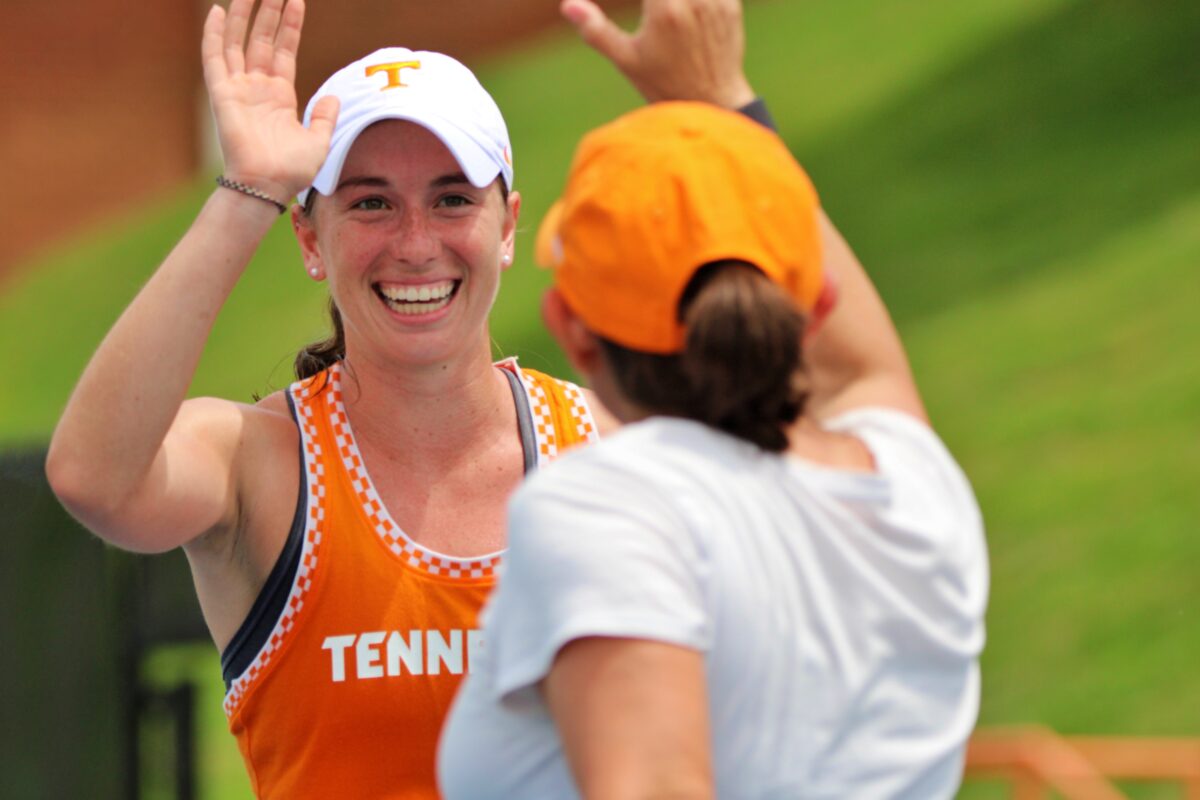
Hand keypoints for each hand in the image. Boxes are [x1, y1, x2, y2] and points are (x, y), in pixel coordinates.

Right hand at [201, 0, 337, 200]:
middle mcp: (258, 87)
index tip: (297, 1)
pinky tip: (218, 11)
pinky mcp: (222, 93)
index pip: (284, 50)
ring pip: (239, 41)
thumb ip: (325, 117)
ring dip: (246, 15)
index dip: (290, 26)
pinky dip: (214, 34)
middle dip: (269, 11)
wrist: (268, 185)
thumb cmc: (292, 170)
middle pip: (262, 40)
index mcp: (280, 96)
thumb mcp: (319, 141)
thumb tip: (334, 97)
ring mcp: (239, 88)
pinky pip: (215, 57)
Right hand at [561, 0, 754, 108]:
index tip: (641, 7)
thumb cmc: (664, 85)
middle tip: (650, 7)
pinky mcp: (731, 3)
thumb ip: (596, 30)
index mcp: (664, 8)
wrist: (713, 103)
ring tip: (661, 10)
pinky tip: (683, 11)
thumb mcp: (626, 60)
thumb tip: (567, 5)